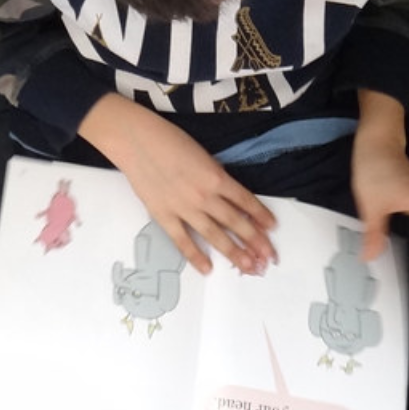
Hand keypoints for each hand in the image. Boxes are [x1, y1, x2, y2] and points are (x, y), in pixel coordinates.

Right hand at [79, 95, 275, 275]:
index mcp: (217, 176)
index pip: (245, 201)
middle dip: (255, 241)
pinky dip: (196, 256)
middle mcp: (205, 196)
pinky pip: (183, 241)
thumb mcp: (202, 154)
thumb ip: (215, 177)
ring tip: (249, 268)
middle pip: (236, 222)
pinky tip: (208, 269)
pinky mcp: (164, 216)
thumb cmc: (169, 140)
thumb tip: (228, 196)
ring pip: (215, 235)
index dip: (261, 215)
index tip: (272, 228)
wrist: (136, 141)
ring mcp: (184, 208)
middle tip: (269, 258)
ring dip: (234, 253)